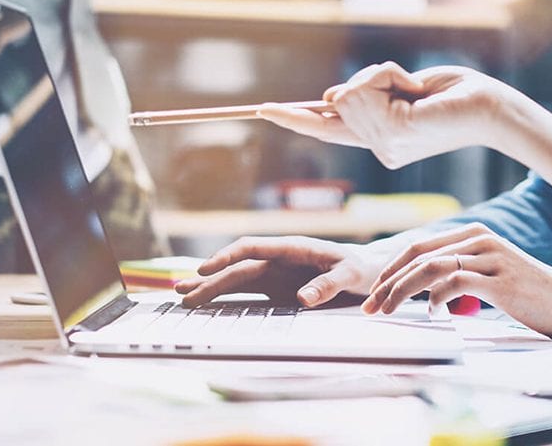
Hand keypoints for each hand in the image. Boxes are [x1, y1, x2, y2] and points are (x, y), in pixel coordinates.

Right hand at [174, 236, 390, 307]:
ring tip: (183, 296)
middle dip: (209, 278)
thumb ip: (328, 284)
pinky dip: (226, 297)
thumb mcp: (350, 275)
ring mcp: (275, 274)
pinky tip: (206, 303)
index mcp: (292, 248)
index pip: (252, 247)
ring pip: (236, 278)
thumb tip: (302, 298)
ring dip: (211, 286)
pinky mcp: (276, 289)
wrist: (369, 271)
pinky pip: (247, 292)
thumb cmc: (361, 268)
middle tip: (183, 292)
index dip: (227, 256)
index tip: (206, 268)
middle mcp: (278, 259)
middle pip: (237, 266)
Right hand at [259, 63, 517, 168]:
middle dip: (369, 79)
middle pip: (338, 100)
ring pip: (347, 93)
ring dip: (381, 75)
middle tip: (409, 86)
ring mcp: (383, 146)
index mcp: (380, 139)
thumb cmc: (454, 94)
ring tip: (414, 89)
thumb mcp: (403, 88)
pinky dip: (387, 75)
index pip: (326, 129)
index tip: (263, 110)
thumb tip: (331, 97)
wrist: (490, 107)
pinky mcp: (391, 133)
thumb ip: (367, 94)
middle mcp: (378, 148)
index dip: (294, 117)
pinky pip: (365, 88)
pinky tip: (414, 89)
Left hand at [362, 223, 551, 339]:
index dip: (391, 268)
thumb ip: (456, 273)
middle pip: (418, 255)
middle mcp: (479, 239)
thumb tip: (422, 289)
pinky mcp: (500, 280)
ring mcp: (490, 257)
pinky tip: (433, 313)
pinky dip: (436, 298)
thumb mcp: (486, 275)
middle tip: (370, 305)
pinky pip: (455, 283)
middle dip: (388, 281)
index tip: (374, 292)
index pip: (419, 246)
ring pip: (431, 268)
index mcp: (473, 234)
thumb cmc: (524, 294)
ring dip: (402, 290)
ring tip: (388, 310)